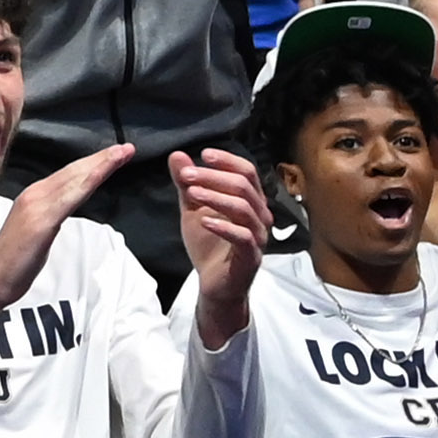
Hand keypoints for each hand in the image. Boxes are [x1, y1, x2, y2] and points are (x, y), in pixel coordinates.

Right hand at [0, 139, 134, 319]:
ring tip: (122, 153)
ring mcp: (36, 206)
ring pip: (74, 180)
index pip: (68, 175)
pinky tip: (101, 173)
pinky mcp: (41, 221)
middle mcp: (34, 195)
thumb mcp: (37, 232)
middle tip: (127, 148)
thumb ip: (51, 217)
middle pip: (74, 172)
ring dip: (100, 164)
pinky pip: (69, 198)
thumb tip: (65, 210)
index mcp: (34, 197)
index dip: (92, 163)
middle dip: (101, 158)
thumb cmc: (13, 262)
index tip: (114, 155)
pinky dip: (87, 182)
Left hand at [173, 144, 273, 329]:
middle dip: (213, 177)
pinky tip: (204, 221)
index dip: (227, 161)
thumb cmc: (209, 244)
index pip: (247, 172)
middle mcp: (259, 215)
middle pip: (243, 186)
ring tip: (191, 192)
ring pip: (244, 208)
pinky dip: (223, 226)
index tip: (204, 154)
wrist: (214, 283)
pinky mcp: (251, 256)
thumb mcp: (192, 209)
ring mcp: (258, 236)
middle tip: (186, 174)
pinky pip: (243, 237)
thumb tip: (177, 155)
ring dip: (216, 197)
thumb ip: (187, 184)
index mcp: (250, 201)